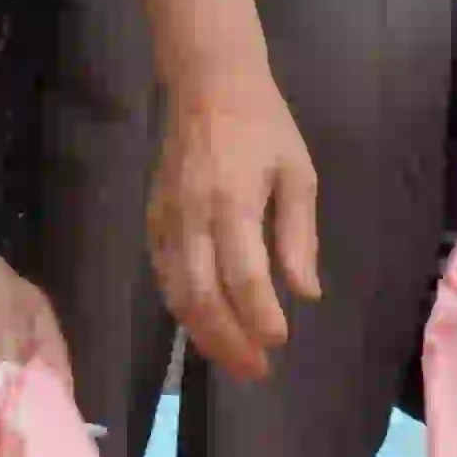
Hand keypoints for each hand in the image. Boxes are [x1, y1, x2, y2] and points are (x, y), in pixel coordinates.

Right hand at [149, 69, 320, 382]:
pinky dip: (183, 309)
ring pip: (175, 292)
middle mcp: (192, 215)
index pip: (242, 274)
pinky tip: (205, 326)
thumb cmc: (264, 127)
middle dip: (227, 339)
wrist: (208, 85)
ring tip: (231, 360)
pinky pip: (163, 276)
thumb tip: (304, 294)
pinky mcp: (152, 220)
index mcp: (233, 201)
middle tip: (255, 370)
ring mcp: (166, 220)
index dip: (259, 315)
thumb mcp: (298, 175)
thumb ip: (299, 237)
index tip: (279, 342)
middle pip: (200, 294)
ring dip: (203, 333)